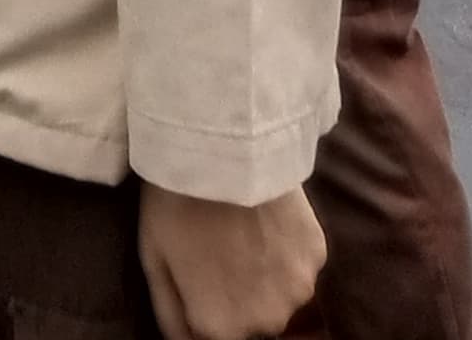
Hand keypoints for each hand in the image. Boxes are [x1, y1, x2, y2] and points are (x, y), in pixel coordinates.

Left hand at [137, 182, 324, 339]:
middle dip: (237, 300)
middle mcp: (266, 322)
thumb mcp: (153, 262)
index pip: (214, 339)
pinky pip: (300, 266)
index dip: (204, 310)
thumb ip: (171, 314)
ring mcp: (298, 290)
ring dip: (265, 279)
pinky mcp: (318, 257)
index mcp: (221, 328)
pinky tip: (266, 220)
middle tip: (220, 252)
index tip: (198, 279)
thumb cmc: (175, 205)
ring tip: (243, 234)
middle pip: (252, 323)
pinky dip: (286, 252)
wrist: (222, 150)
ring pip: (280, 296)